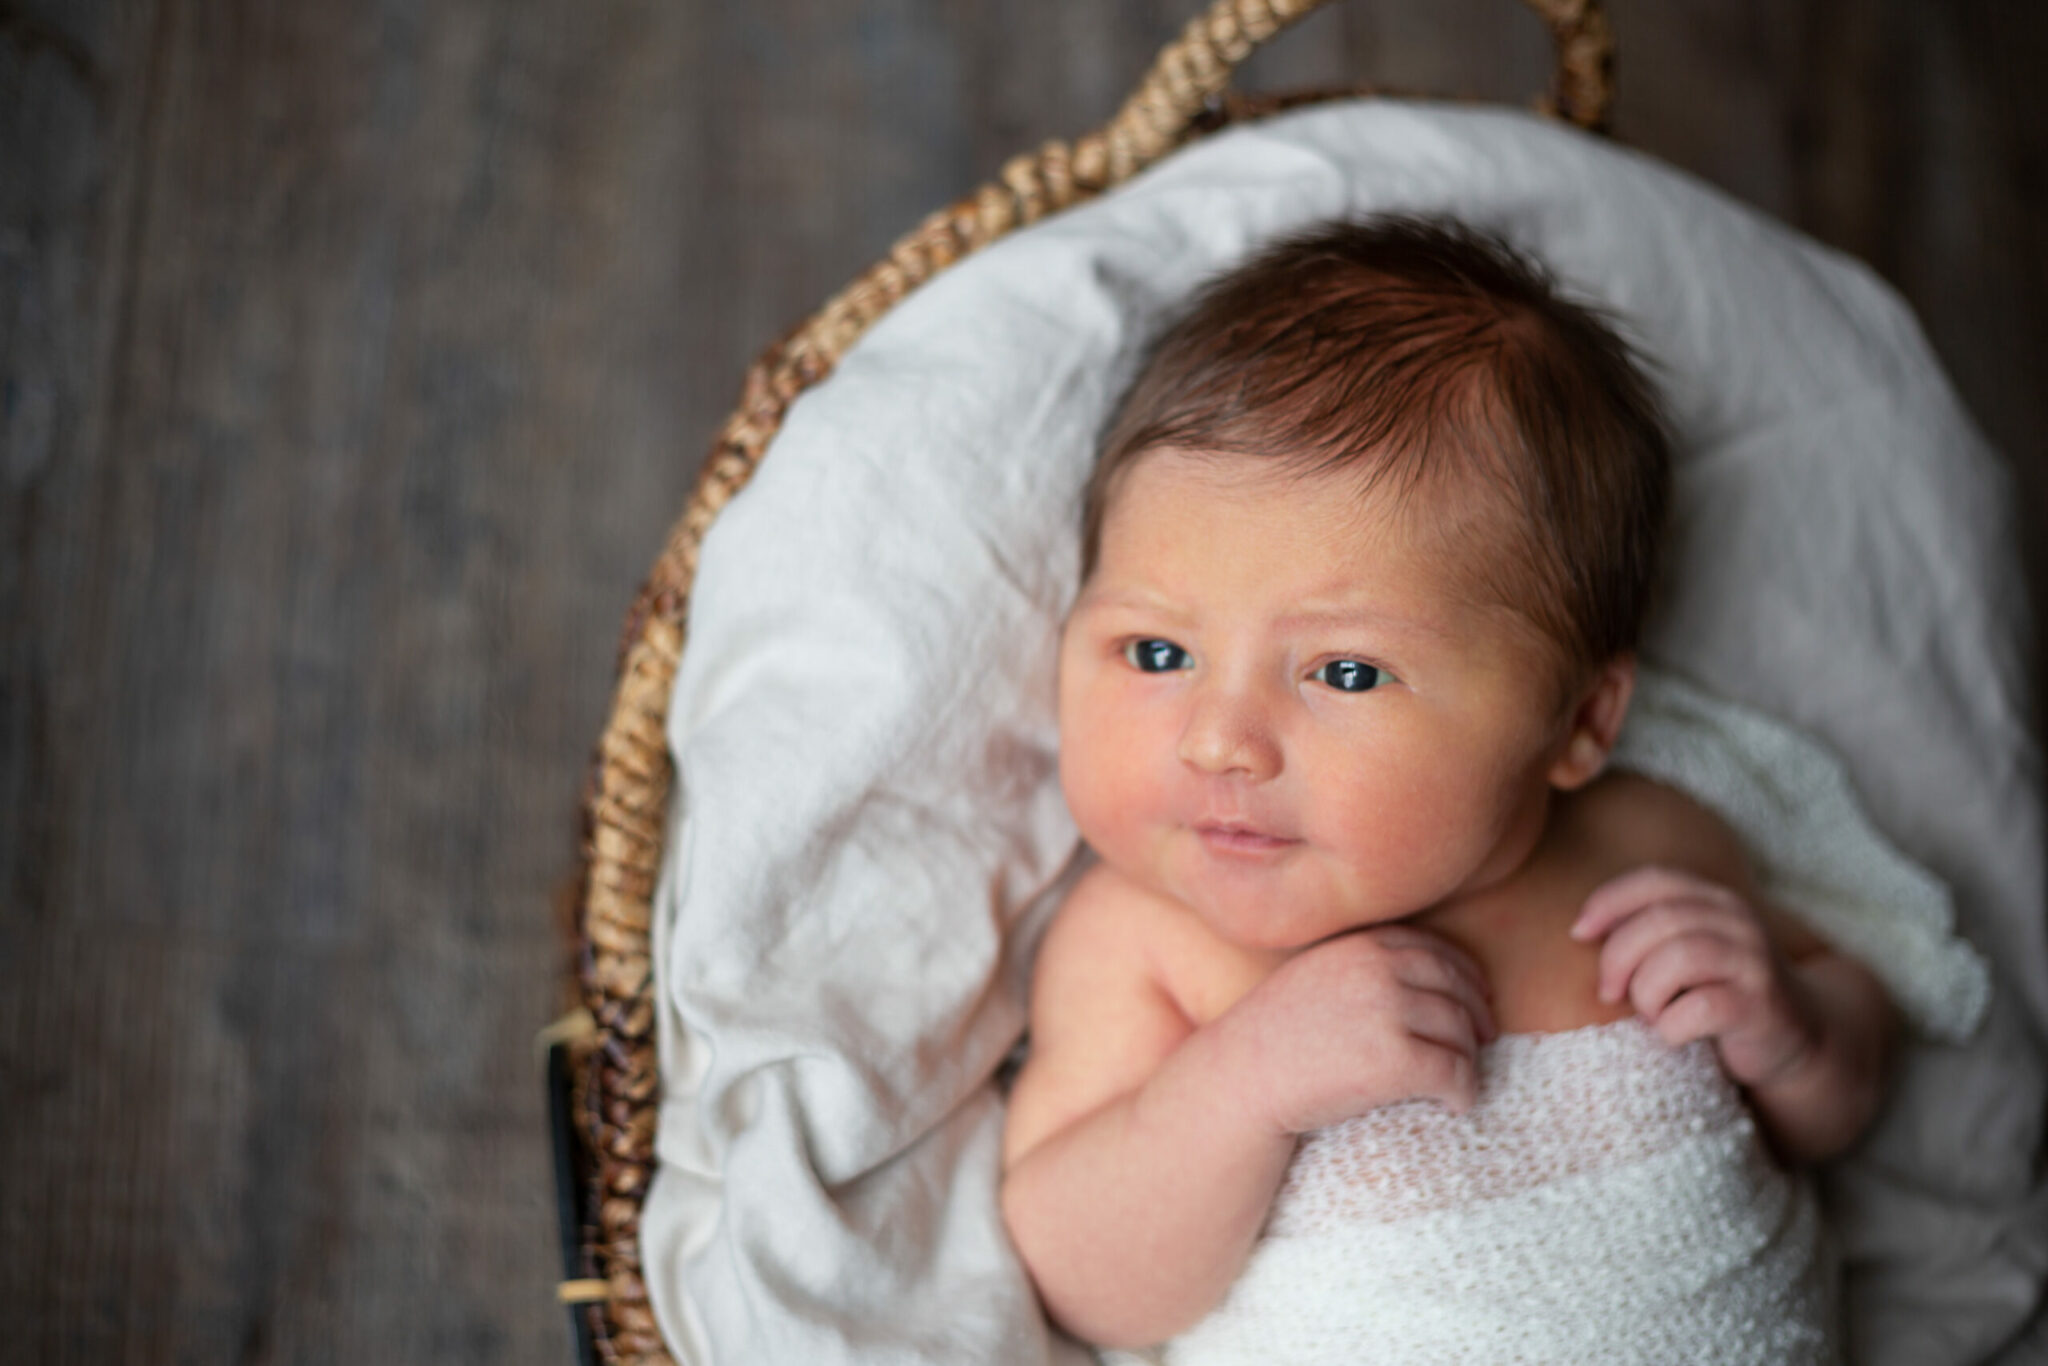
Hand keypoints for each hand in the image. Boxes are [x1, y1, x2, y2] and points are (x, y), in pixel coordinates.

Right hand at [1226, 924, 1496, 1134]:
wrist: (1241, 1080)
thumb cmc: (1271, 1038)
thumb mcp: (1313, 978)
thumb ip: (1359, 967)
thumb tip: (1418, 985)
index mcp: (1358, 944)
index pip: (1432, 949)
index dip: (1465, 972)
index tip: (1479, 994)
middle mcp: (1377, 969)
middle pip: (1454, 986)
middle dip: (1478, 1012)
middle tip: (1488, 1037)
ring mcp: (1387, 1012)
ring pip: (1460, 1031)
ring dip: (1469, 1057)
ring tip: (1462, 1078)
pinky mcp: (1394, 1060)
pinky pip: (1453, 1072)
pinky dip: (1464, 1091)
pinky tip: (1455, 1105)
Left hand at [1572, 866, 1818, 1087]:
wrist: (1797, 1041)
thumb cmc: (1719, 993)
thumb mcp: (1686, 951)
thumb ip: (1648, 930)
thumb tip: (1581, 929)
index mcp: (1715, 900)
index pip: (1654, 880)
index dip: (1608, 901)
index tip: (1578, 933)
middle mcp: (1739, 922)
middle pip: (1659, 921)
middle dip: (1618, 958)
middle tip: (1609, 992)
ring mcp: (1754, 963)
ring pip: (1678, 959)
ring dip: (1646, 993)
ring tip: (1649, 1013)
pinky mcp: (1761, 1007)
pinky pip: (1699, 1009)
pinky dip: (1671, 1025)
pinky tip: (1673, 1033)